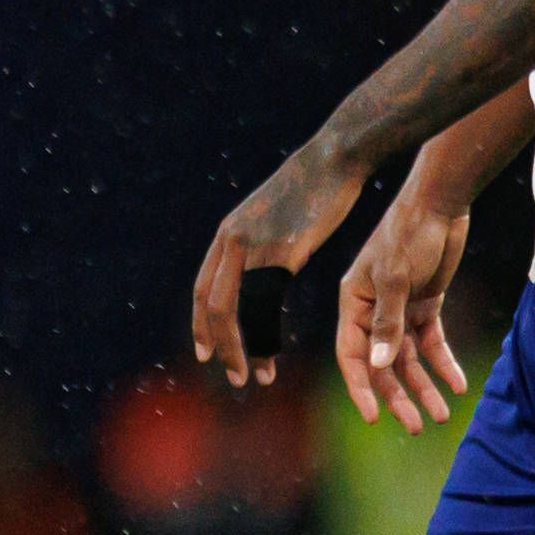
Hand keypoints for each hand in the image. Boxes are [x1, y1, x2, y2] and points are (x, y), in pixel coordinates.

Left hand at [190, 140, 363, 389]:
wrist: (333, 159)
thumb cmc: (312, 188)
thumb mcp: (274, 217)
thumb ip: (259, 242)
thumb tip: (260, 263)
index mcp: (227, 235)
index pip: (202, 290)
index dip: (201, 325)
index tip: (206, 353)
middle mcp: (232, 242)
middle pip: (211, 307)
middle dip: (219, 345)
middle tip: (230, 374)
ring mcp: (255, 247)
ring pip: (234, 310)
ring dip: (241, 348)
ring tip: (253, 375)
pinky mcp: (283, 252)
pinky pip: (266, 304)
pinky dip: (266, 335)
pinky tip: (276, 354)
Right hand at [335, 181, 476, 433]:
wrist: (440, 203)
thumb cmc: (408, 234)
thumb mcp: (395, 278)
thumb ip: (387, 323)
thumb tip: (377, 366)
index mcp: (352, 304)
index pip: (351, 356)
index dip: (361, 388)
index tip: (373, 418)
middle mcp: (371, 310)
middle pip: (382, 364)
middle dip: (399, 396)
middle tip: (416, 425)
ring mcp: (399, 308)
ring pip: (409, 358)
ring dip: (424, 386)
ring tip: (441, 414)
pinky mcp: (426, 302)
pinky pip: (432, 341)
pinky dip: (444, 363)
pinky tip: (458, 384)